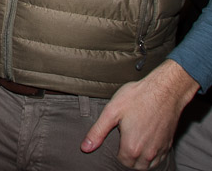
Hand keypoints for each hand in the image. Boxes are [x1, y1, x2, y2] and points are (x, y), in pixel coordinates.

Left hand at [81, 59, 198, 167]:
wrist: (165, 90)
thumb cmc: (138, 97)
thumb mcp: (111, 111)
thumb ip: (98, 131)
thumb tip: (85, 147)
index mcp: (132, 147)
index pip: (121, 162)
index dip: (115, 152)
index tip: (114, 141)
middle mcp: (148, 153)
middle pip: (134, 166)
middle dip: (127, 158)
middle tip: (123, 142)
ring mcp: (160, 149)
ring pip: (148, 165)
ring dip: (140, 160)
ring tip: (133, 144)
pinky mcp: (168, 144)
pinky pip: (160, 159)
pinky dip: (152, 156)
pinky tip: (146, 144)